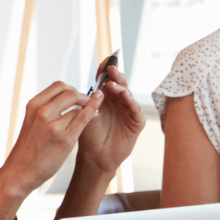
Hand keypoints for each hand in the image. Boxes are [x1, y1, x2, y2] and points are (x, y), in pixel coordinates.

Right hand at [2, 81, 95, 194]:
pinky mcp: (65, 138)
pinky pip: (84, 118)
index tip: (77, 97)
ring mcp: (53, 125)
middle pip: (70, 92)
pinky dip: (93, 111)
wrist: (20, 171)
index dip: (72, 89)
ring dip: (90, 106)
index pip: (58, 86)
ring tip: (94, 111)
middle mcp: (42, 112)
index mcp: (34, 105)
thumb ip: (47, 109)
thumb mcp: (32, 121)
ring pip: (79, 105)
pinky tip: (98, 112)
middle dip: (83, 96)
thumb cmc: (29, 148)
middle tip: (88, 103)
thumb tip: (67, 98)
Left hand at [78, 57, 145, 180]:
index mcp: (105, 98)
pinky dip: (130, 100)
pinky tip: (124, 94)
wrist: (95, 156)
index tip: (103, 62)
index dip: (105, 71)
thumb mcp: (84, 115)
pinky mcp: (136, 122)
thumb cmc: (88, 136)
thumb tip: (88, 87)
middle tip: (110, 68)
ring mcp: (128, 111)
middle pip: (119, 84)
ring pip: (127, 93)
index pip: (107, 80)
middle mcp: (118, 102)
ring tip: (112, 83)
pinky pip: (135, 108)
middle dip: (115, 75)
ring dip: (121, 87)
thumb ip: (88, 102)